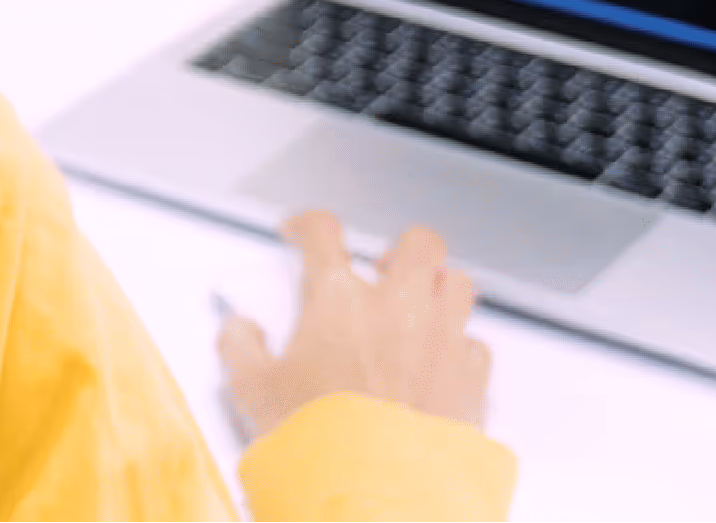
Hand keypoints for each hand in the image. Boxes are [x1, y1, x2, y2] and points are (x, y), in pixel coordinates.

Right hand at [217, 211, 492, 437]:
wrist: (374, 492)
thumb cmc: (316, 439)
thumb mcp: (251, 391)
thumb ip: (239, 347)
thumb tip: (240, 329)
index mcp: (339, 298)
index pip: (323, 230)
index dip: (307, 224)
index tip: (301, 234)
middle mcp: (397, 307)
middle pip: (416, 243)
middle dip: (397, 250)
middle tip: (379, 271)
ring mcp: (441, 339)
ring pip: (456, 283)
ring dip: (437, 289)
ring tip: (419, 310)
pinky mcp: (471, 380)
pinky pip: (476, 345)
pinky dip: (460, 347)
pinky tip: (441, 363)